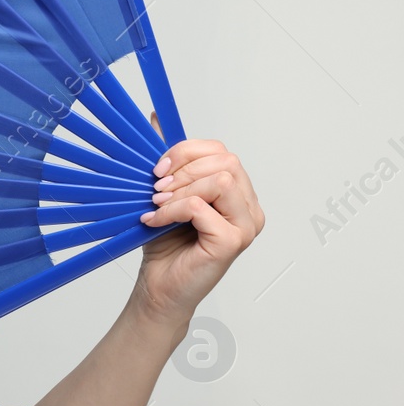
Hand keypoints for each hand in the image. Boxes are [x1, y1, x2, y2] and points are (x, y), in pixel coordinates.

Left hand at [133, 110, 265, 323]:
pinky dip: (173, 210)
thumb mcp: (164, 194)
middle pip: (226, 161)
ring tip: (157, 205)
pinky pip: (203, 207)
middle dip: (184, 168)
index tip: (157, 169)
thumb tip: (156, 117)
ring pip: (221, 180)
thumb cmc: (164, 244)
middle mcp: (249, 207)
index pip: (222, 151)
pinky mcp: (233, 241)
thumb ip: (168, 160)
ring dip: (180, 190)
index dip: (186, 152)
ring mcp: (247, 225)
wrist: (158, 288)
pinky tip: (155, 221)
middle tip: (156, 189)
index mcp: (237, 193)